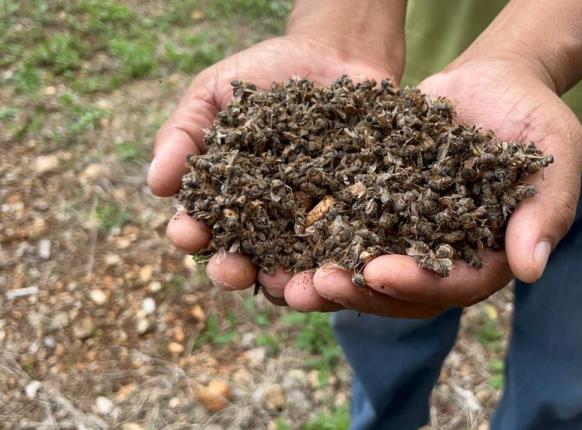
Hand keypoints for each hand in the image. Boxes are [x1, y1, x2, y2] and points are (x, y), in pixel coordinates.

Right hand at [148, 34, 395, 309]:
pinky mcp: (354, 221)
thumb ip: (183, 133)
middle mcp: (265, 222)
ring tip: (291, 286)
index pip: (200, 227)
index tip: (188, 232)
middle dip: (233, 272)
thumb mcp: (215, 93)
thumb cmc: (266, 73)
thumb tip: (155, 183)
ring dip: (290, 287)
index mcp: (225, 198)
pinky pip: (347, 251)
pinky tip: (342, 268)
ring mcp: (310, 225)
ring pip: (295, 270)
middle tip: (233, 270)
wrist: (336, 54)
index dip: (189, 234)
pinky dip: (343, 266)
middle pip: (244, 261)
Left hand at [310, 58, 581, 316]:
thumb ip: (548, 208)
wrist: (491, 83)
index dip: (418, 283)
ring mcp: (411, 238)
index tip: (379, 271)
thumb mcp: (553, 150)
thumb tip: (531, 270)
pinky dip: (317, 242)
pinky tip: (280, 243)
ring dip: (331, 282)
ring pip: (369, 274)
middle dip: (361, 292)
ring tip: (289, 282)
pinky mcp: (381, 212)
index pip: (456, 284)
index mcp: (491, 255)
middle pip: (404, 293)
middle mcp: (447, 257)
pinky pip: (348, 234)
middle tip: (319, 284)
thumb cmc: (531, 113)